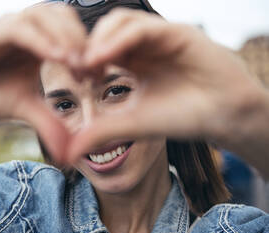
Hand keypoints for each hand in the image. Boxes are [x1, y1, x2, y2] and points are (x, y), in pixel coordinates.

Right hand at [0, 4, 86, 161]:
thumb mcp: (25, 110)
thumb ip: (49, 123)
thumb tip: (70, 152)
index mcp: (37, 44)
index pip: (72, 31)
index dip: (90, 50)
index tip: (100, 77)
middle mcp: (24, 31)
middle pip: (63, 14)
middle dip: (83, 40)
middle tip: (93, 70)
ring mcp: (6, 29)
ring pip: (43, 14)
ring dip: (65, 36)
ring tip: (78, 64)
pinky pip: (19, 28)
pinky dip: (40, 40)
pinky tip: (56, 59)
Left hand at [67, 9, 267, 165]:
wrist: (222, 116)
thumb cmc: (181, 117)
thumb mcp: (131, 124)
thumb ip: (100, 132)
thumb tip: (67, 154)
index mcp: (133, 61)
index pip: (98, 47)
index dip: (82, 60)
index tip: (76, 79)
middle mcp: (144, 45)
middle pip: (104, 30)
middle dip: (86, 46)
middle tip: (78, 70)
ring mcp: (160, 36)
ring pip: (119, 21)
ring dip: (99, 40)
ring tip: (88, 65)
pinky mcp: (176, 32)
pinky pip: (141, 28)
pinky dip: (119, 39)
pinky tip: (104, 58)